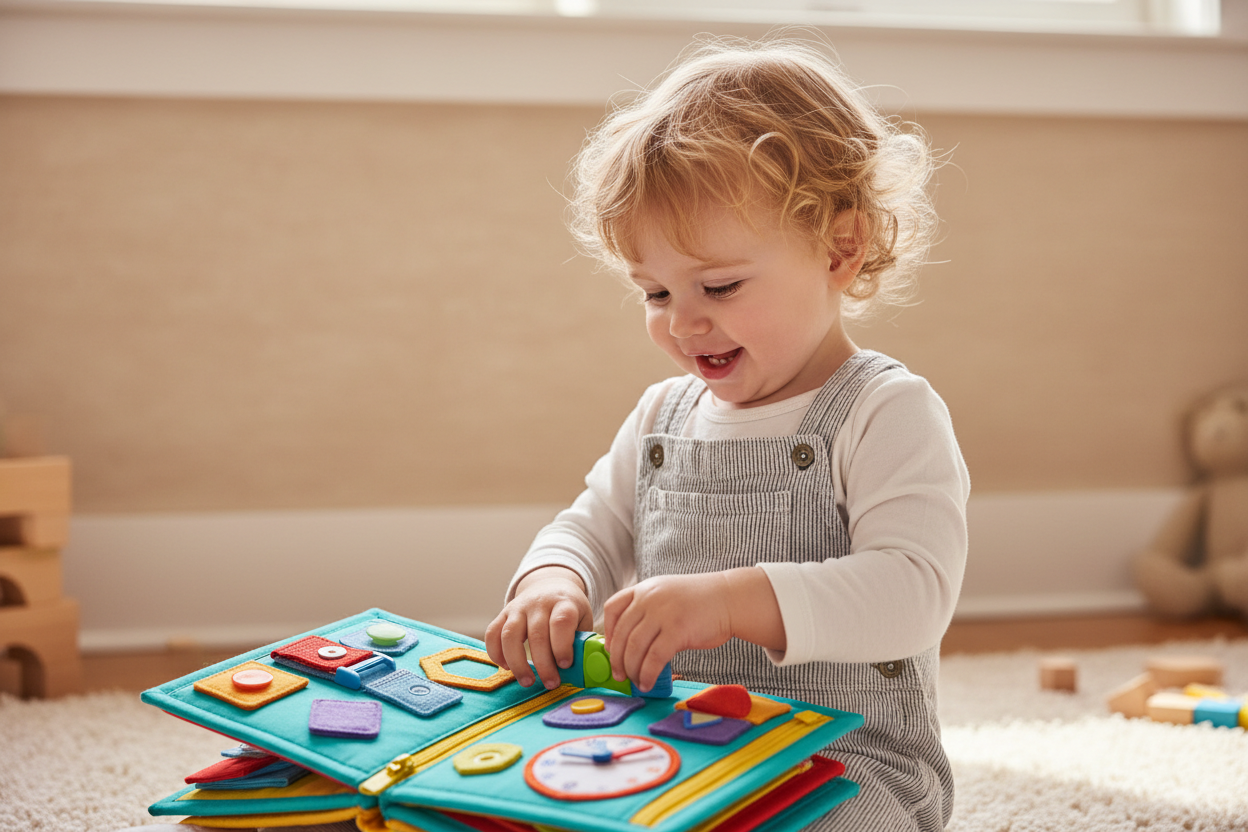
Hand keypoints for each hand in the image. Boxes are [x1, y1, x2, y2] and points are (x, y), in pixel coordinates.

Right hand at [485, 566, 593, 689]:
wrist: (550, 586)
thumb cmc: (569, 610)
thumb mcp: (583, 619)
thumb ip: (582, 641)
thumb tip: (586, 671)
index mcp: (564, 602)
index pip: (561, 622)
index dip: (562, 645)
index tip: (565, 665)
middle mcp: (539, 603)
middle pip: (536, 634)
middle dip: (543, 664)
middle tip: (551, 683)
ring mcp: (518, 607)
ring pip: (510, 634)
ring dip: (517, 662)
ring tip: (527, 681)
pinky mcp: (503, 613)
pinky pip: (492, 633)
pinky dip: (496, 653)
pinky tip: (506, 667)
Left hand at [602, 573, 735, 693]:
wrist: (730, 599)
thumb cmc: (700, 602)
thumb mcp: (667, 594)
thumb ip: (647, 609)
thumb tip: (628, 641)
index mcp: (644, 588)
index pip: (612, 608)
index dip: (607, 631)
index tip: (610, 649)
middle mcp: (649, 598)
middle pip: (621, 634)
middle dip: (617, 659)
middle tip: (619, 675)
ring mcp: (662, 614)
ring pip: (634, 648)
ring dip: (631, 670)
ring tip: (636, 681)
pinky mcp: (677, 631)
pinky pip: (654, 658)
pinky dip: (647, 674)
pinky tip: (648, 682)